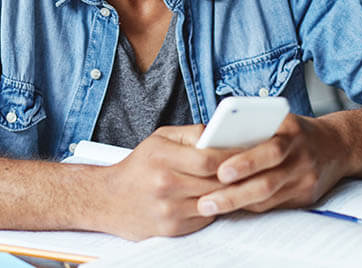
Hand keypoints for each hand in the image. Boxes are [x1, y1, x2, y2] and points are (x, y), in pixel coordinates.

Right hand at [93, 125, 236, 239]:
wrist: (109, 199)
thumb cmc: (138, 166)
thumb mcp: (160, 138)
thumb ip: (191, 133)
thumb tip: (221, 134)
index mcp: (162, 158)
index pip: (208, 159)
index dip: (232, 156)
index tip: (246, 152)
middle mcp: (165, 185)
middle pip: (216, 182)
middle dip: (236, 175)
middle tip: (252, 168)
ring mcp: (169, 210)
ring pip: (214, 202)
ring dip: (229, 193)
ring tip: (238, 182)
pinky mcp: (172, 228)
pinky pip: (205, 218)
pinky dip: (214, 207)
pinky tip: (217, 197)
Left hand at [194, 114, 348, 215]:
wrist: (337, 146)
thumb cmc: (294, 131)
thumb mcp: (278, 120)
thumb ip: (253, 128)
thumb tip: (213, 143)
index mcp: (292, 134)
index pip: (270, 151)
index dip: (245, 162)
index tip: (219, 171)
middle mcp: (301, 159)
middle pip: (267, 182)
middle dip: (234, 194)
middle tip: (205, 202)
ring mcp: (305, 181)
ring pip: (268, 199)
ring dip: (236, 205)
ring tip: (208, 207)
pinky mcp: (306, 198)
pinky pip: (274, 206)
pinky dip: (250, 207)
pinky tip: (228, 208)